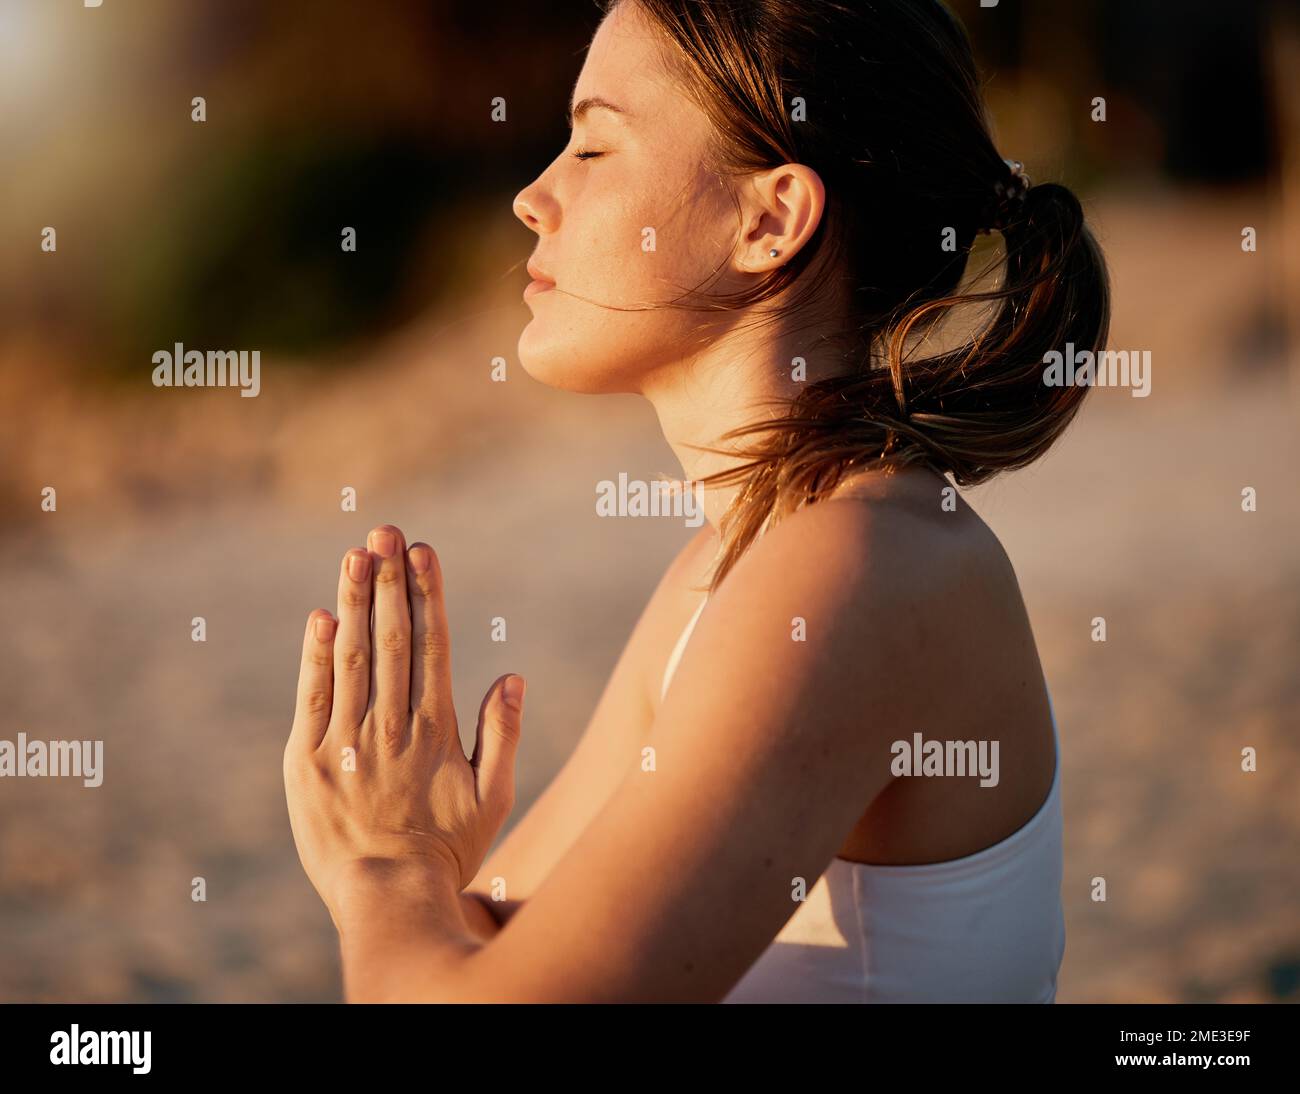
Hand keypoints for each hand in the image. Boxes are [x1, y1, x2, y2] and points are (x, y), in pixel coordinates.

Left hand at [283, 524, 524, 926]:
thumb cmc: (448, 848)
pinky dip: (315, 656)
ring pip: (351, 657)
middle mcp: (391, 725)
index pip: (432, 645)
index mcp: (436, 729)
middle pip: (391, 638)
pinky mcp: (308, 760)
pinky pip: (312, 697)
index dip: (427, 594)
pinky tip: (320, 617)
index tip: (422, 551)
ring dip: (354, 602)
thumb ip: (503, 733)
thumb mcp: (493, 796)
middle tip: (384, 531)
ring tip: (355, 555)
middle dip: (389, 581)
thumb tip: (511, 676)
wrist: (388, 897)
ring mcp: (347, 740)